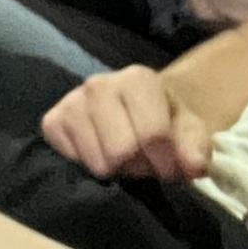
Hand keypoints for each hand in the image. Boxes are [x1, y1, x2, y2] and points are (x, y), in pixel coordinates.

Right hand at [40, 64, 215, 181]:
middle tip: (143, 161)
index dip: (165, 161)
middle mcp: (99, 84)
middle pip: (120, 150)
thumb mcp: (191, 130)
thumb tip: (193, 166)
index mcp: (138, 79)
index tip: (170, 167)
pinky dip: (88, 165)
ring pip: (96, 161)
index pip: (151, 134)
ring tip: (124, 157)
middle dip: (137, 165)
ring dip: (115, 169)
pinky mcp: (52, 121)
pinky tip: (100, 153)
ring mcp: (71, 101)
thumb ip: (195, 147)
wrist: (141, 112)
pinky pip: (69, 159)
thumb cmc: (166, 121)